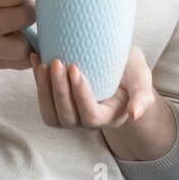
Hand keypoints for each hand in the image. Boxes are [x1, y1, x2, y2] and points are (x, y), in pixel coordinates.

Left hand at [32, 46, 154, 130]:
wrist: (119, 65)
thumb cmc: (132, 72)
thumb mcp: (142, 78)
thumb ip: (142, 96)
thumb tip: (135, 115)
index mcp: (109, 116)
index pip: (91, 114)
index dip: (81, 95)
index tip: (75, 67)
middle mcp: (87, 121)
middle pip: (67, 116)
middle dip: (59, 90)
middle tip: (57, 62)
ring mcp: (71, 115)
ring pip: (51, 114)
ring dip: (44, 89)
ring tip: (43, 63)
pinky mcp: (58, 104)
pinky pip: (44, 102)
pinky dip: (37, 82)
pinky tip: (35, 58)